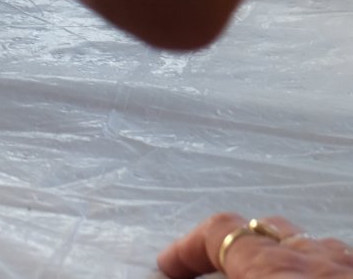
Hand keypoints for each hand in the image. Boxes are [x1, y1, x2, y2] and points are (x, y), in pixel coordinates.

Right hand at [159, 212, 352, 277]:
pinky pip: (340, 263)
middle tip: (216, 269)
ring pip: (310, 246)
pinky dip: (319, 271)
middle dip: (236, 243)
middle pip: (266, 228)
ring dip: (283, 258)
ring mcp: (350, 266)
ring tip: (269, 278)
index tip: (170, 265)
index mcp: (274, 267)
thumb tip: (169, 274)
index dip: (187, 247)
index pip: (218, 232)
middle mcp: (314, 258)